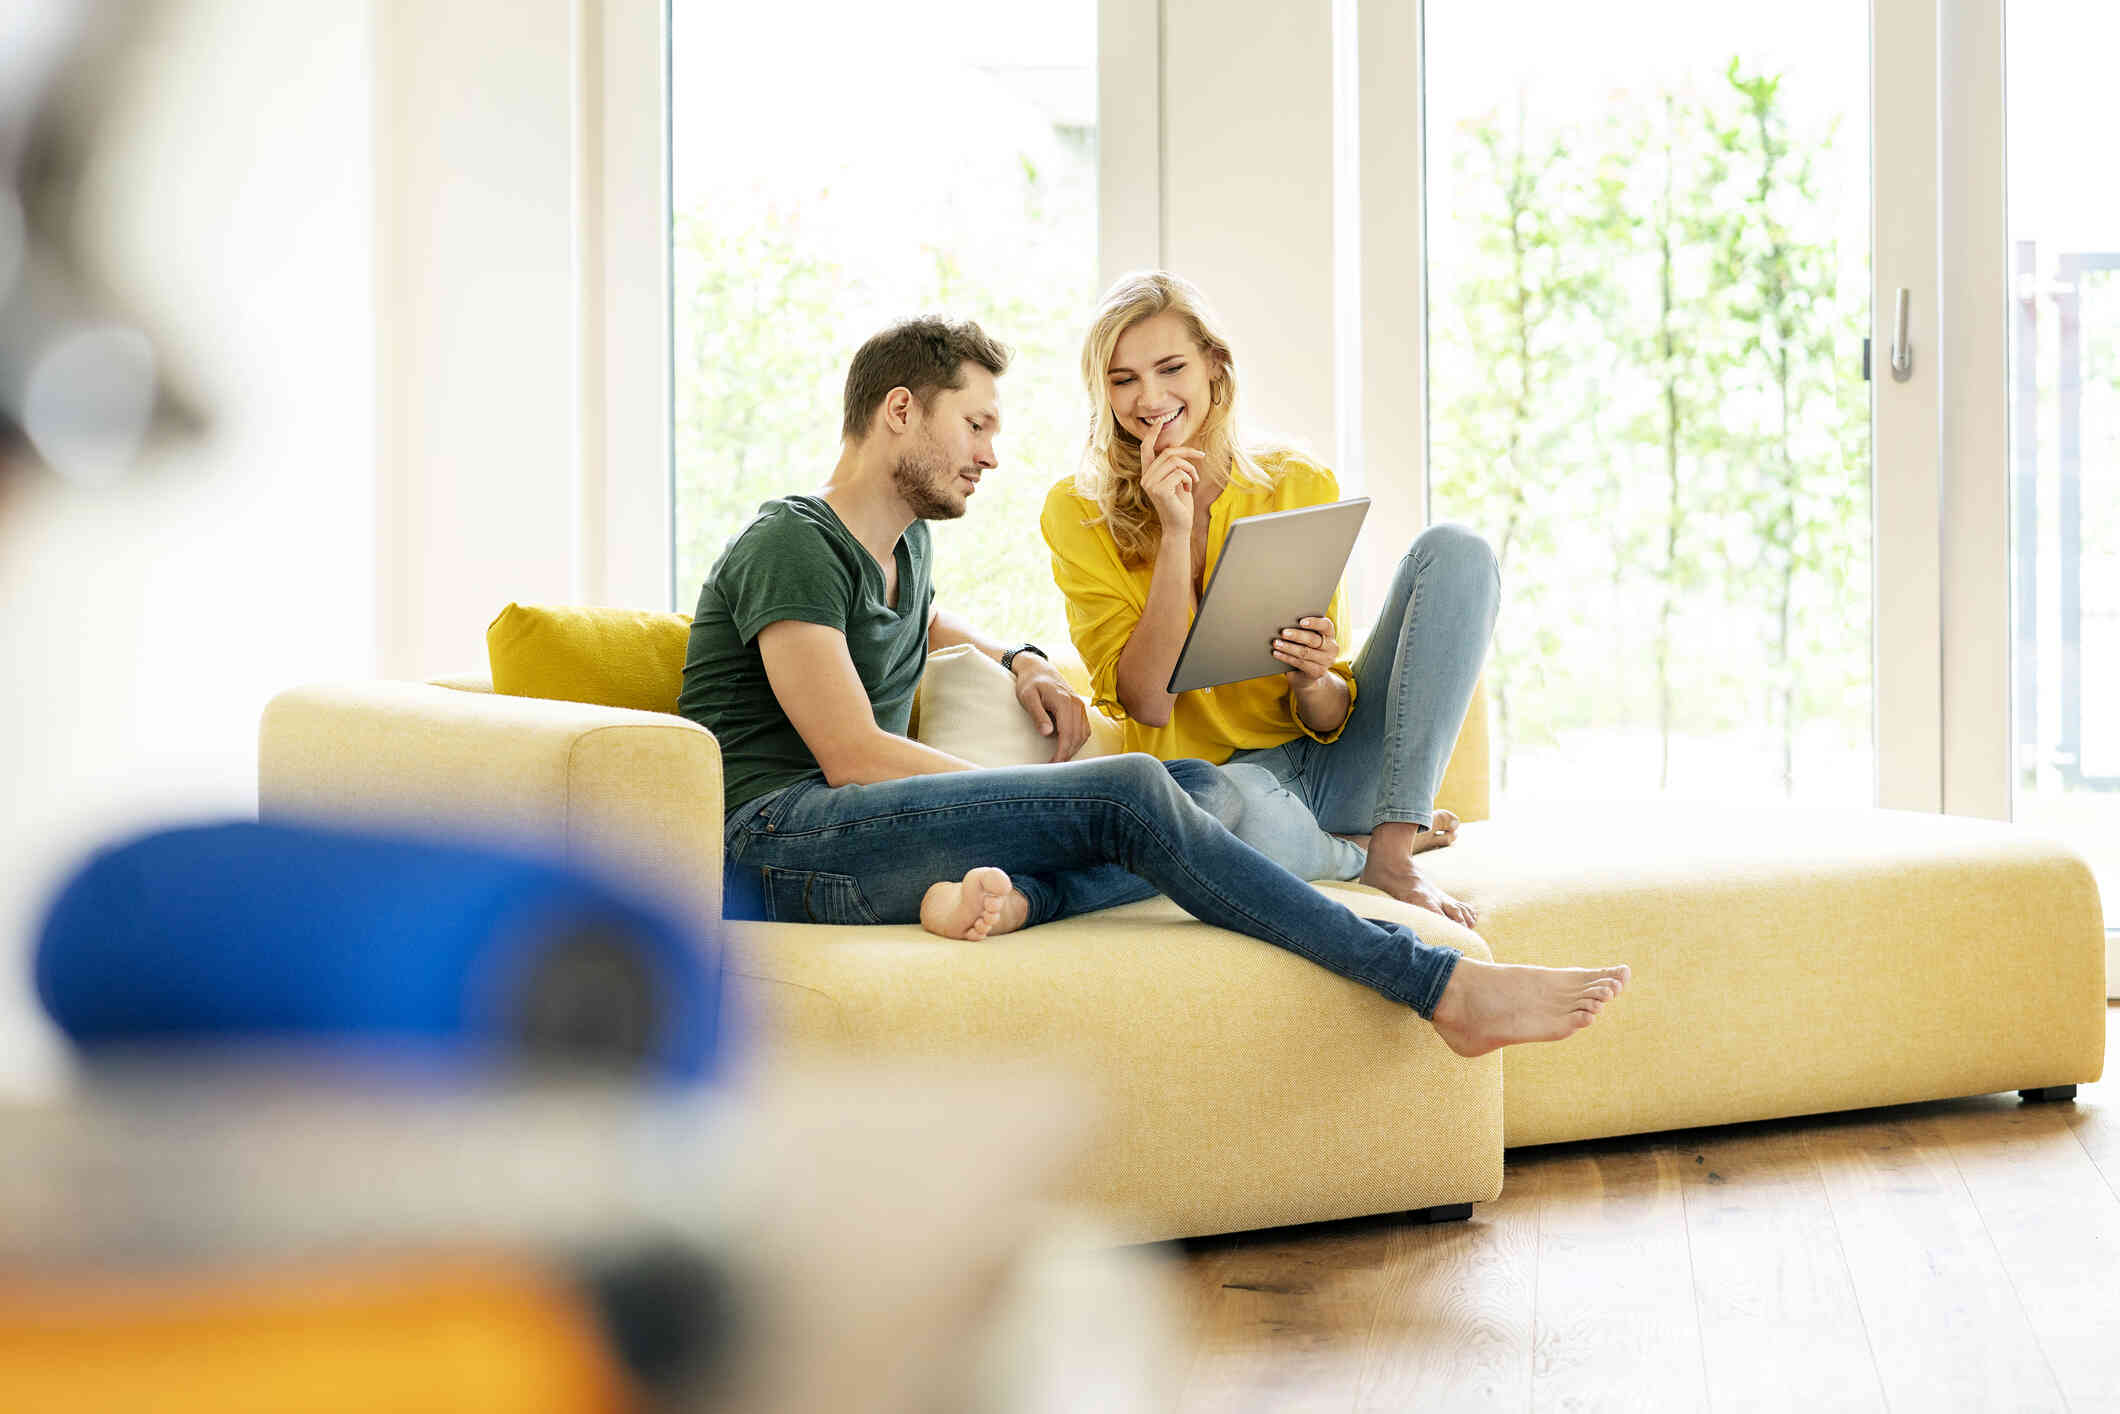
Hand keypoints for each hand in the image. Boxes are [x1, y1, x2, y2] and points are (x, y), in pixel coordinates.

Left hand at [1013, 658, 1090, 762]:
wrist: (1037, 669)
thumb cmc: (1029, 683)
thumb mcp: (1027, 697)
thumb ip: (1037, 714)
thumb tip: (1047, 733)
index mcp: (1064, 701)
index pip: (1067, 734)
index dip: (1061, 752)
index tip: (1052, 765)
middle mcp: (1076, 704)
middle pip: (1077, 737)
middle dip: (1067, 755)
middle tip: (1053, 768)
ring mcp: (1080, 706)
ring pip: (1083, 734)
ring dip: (1073, 750)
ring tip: (1059, 761)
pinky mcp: (1080, 708)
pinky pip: (1084, 729)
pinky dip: (1077, 741)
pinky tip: (1066, 748)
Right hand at [1139, 410, 1205, 537]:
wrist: (1179, 526)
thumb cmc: (1180, 504)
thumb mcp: (1176, 481)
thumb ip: (1173, 466)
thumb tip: (1177, 447)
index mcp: (1148, 473)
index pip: (1146, 449)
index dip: (1152, 434)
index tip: (1160, 421)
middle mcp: (1145, 477)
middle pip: (1168, 453)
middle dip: (1188, 453)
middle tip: (1201, 456)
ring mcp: (1150, 484)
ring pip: (1175, 462)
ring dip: (1191, 469)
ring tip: (1194, 480)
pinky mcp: (1159, 490)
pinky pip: (1180, 473)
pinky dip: (1189, 479)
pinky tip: (1189, 489)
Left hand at [1272, 616, 1339, 686]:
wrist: (1307, 675)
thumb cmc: (1305, 649)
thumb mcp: (1307, 639)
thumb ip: (1302, 630)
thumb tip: (1284, 621)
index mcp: (1330, 634)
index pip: (1326, 625)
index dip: (1314, 622)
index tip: (1300, 621)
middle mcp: (1331, 647)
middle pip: (1313, 639)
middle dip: (1296, 635)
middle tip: (1283, 632)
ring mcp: (1326, 661)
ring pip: (1305, 652)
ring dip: (1288, 647)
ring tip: (1276, 643)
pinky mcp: (1318, 672)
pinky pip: (1300, 663)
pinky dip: (1286, 657)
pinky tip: (1276, 653)